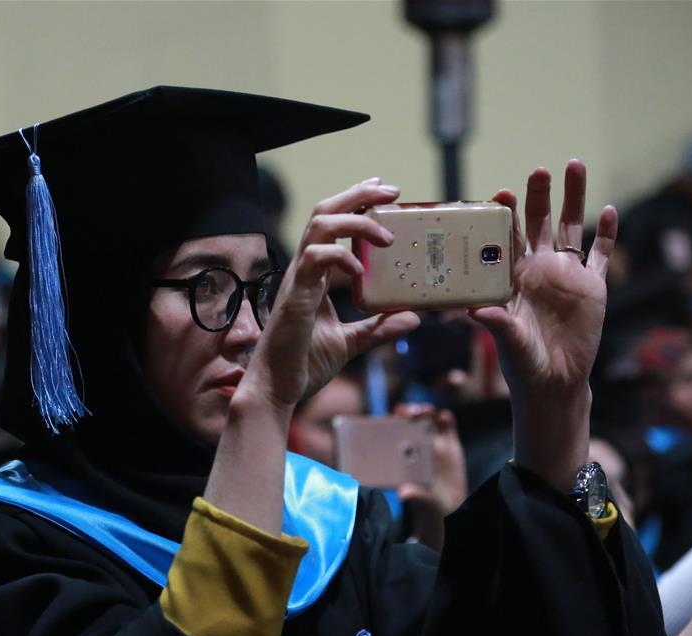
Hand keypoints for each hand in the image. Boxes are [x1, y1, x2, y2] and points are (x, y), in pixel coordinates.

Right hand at [242, 179, 419, 409]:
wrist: (279, 389)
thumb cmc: (304, 364)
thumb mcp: (351, 343)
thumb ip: (378, 327)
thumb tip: (412, 318)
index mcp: (314, 276)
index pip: (332, 224)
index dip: (355, 203)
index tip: (384, 194)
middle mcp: (304, 271)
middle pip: (324, 212)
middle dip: (358, 195)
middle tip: (391, 191)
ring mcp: (298, 281)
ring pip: (319, 226)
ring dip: (356, 220)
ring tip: (386, 234)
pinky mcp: (296, 297)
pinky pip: (315, 259)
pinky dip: (341, 257)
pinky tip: (361, 271)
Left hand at [395, 404, 467, 551]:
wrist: (451, 508)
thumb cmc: (428, 506)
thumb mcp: (423, 502)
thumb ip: (415, 496)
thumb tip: (404, 493)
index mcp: (403, 457)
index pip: (393, 434)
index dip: (391, 423)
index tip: (391, 419)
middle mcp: (416, 446)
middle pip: (410, 422)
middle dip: (408, 412)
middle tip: (407, 412)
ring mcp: (434, 443)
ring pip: (427, 419)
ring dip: (425, 411)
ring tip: (426, 410)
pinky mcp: (451, 444)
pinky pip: (447, 426)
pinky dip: (445, 418)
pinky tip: (443, 417)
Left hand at [470, 161, 616, 490]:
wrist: (554, 382)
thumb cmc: (521, 364)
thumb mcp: (508, 343)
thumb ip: (496, 324)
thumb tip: (475, 310)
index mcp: (511, 277)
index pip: (505, 239)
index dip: (504, 216)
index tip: (501, 194)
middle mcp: (537, 268)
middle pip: (538, 223)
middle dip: (538, 196)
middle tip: (538, 170)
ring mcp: (565, 274)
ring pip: (571, 227)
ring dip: (573, 198)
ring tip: (574, 165)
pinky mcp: (592, 286)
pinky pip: (600, 254)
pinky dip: (607, 233)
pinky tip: (610, 210)